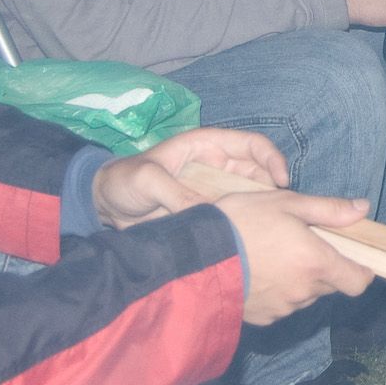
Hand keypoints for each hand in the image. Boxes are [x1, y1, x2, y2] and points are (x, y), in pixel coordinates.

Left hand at [92, 127, 289, 229]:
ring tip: (268, 229)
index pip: (252, 145)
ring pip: (250, 197)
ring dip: (260, 210)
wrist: (104, 205)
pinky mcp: (209, 213)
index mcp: (207, 146)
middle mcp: (217, 166)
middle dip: (272, 191)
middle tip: (279, 214)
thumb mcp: (147, 179)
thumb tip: (209, 213)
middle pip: (259, 173)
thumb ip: (176, 193)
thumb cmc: (124, 179)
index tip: (281, 181)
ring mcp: (214, 191)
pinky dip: (243, 225)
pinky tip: (248, 239)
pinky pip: (233, 216)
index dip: (272, 159)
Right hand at [214, 189, 373, 325]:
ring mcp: (283, 308)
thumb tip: (363, 209)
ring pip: (305, 295)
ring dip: (300, 280)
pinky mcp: (262, 318)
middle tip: (301, 245)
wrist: (195, 258)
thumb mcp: (286, 204)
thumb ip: (328, 209)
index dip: (361, 271)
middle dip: (324, 268)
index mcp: (317, 262)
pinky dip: (278, 292)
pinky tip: (258, 272)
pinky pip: (281, 306)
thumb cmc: (242, 223)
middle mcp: (304, 291)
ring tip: (274, 256)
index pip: (358, 282)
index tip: (354, 258)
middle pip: (330, 285)